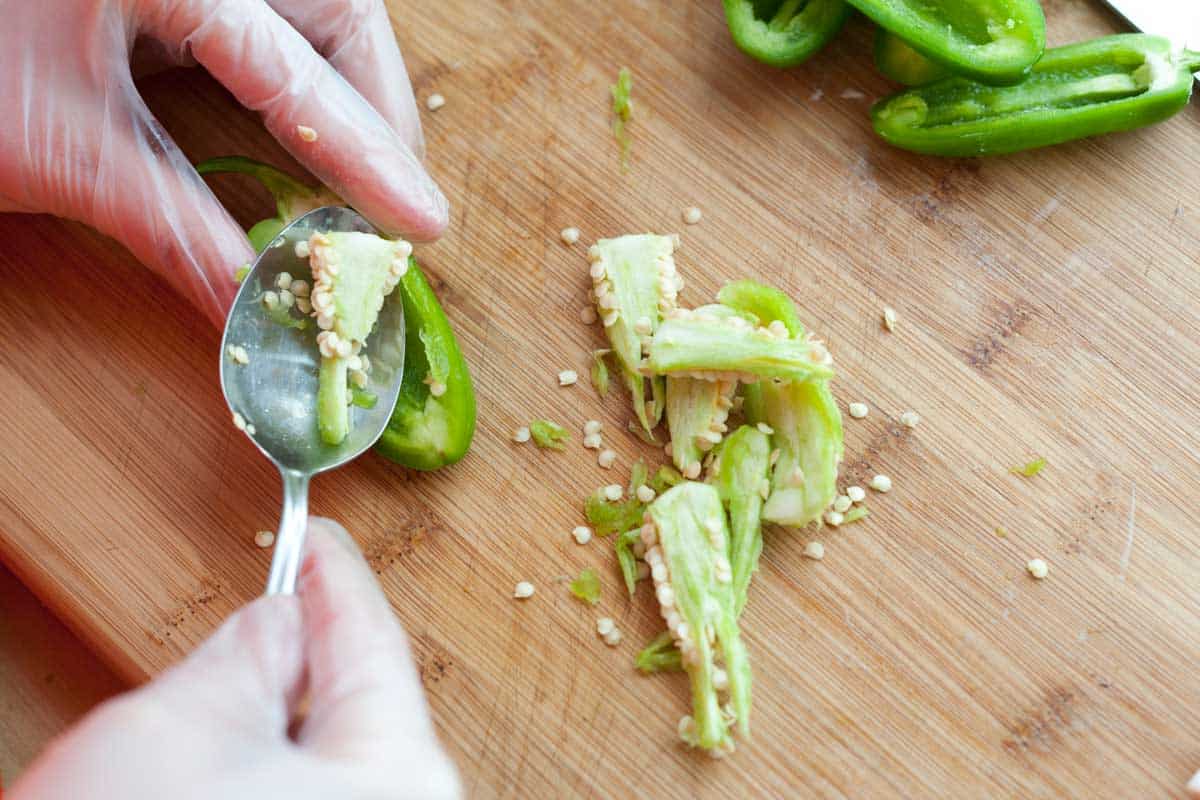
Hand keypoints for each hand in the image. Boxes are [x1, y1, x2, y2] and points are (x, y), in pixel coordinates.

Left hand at [0, 0, 447, 325]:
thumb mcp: (67, 153)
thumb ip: (180, 230)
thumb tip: (256, 307)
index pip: (297, 72)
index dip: (368, 158)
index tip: (422, 225)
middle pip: (335, 10)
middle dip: (377, 104)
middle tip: (396, 195)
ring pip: (315, 3)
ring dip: (347, 82)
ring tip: (363, 162)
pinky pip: (271, 9)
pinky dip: (301, 63)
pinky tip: (306, 115)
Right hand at [10, 518, 459, 799]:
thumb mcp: (181, 730)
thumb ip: (246, 660)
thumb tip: (278, 626)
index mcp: (400, 775)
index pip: (373, 645)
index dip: (338, 580)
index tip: (322, 537)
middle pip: (356, 708)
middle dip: (304, 658)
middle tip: (267, 604)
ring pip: (319, 761)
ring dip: (269, 725)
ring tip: (208, 707)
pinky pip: (299, 795)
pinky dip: (261, 770)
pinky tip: (211, 764)